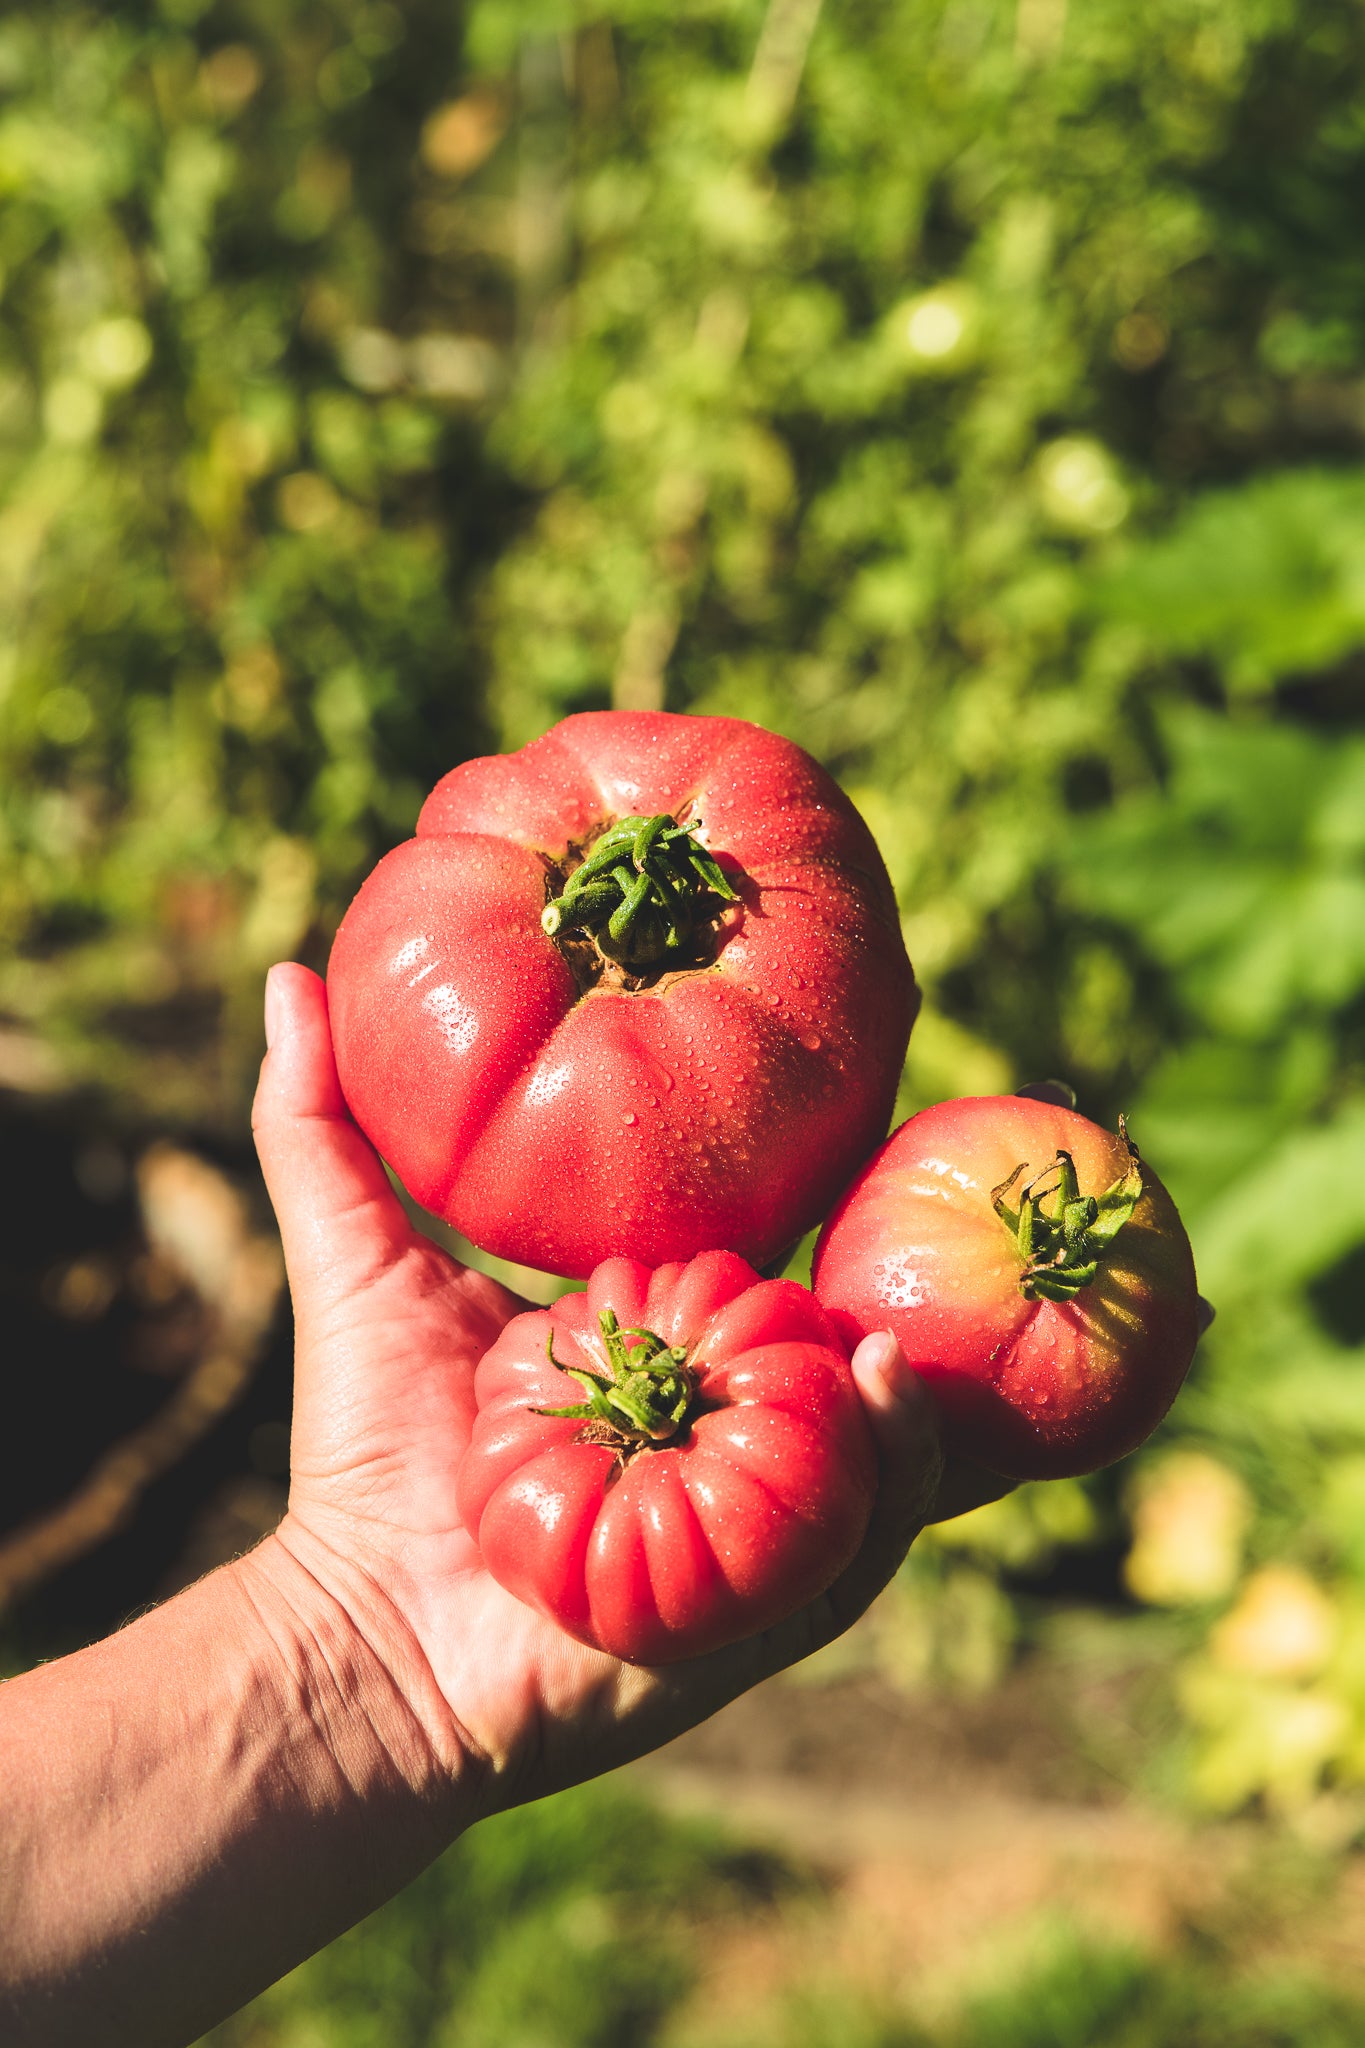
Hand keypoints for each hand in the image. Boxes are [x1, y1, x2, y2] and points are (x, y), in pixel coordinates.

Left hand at [250, 963, 989, 1822]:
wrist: (360, 1627)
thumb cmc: (365, 1451)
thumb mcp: (353, 1263)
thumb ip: (320, 1124)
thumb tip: (290, 973)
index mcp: (670, 1352)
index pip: (779, 1265)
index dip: (844, 1198)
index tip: (882, 1101)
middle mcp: (731, 1429)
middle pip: (857, 1348)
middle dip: (940, 1289)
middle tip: (998, 1201)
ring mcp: (761, 1516)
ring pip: (881, 1440)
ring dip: (928, 1377)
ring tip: (940, 1301)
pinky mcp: (767, 1602)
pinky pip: (857, 1532)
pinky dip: (888, 1460)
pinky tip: (889, 1381)